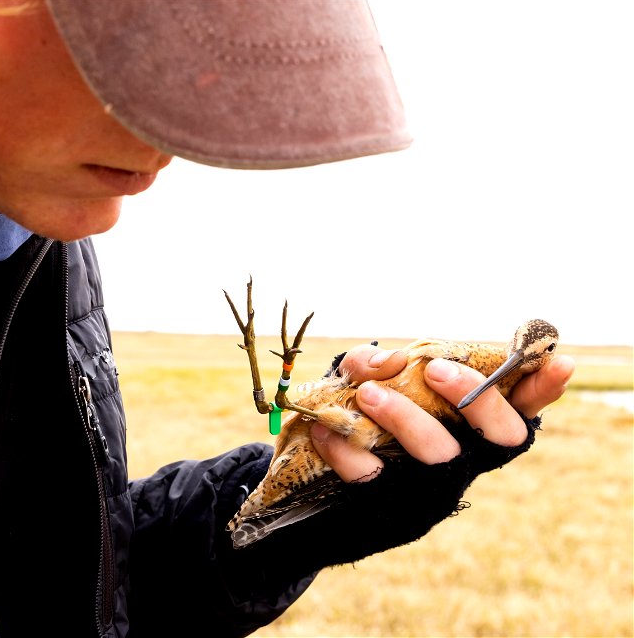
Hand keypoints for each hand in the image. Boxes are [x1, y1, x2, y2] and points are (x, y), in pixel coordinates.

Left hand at [308, 344, 574, 483]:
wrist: (307, 479)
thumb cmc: (357, 416)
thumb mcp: (369, 380)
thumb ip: (378, 363)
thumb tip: (388, 361)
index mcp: (469, 430)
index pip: (520, 411)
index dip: (544, 391)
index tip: (561, 362)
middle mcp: (461, 459)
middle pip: (494, 438)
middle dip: (472, 398)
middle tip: (434, 368)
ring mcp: (427, 487)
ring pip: (436, 455)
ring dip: (404, 418)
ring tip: (369, 392)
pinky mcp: (386, 508)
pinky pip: (370, 476)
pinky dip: (344, 449)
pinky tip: (325, 427)